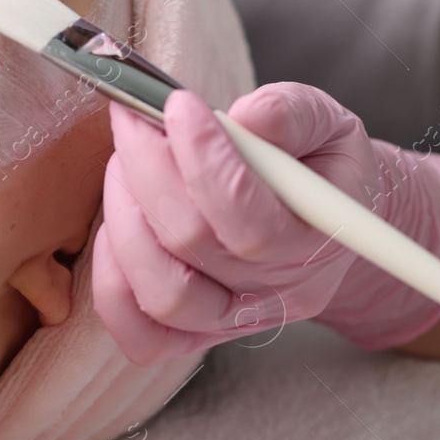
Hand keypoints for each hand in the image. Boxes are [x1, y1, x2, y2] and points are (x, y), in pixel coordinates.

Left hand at [92, 84, 439, 363]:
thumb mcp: (326, 124)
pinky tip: (116, 224)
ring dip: (124, 217)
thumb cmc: (320, 165)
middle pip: (192, 243)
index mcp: (319, 239)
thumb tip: (245, 118)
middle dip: (148, 168)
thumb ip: (292, 114)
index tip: (177, 105)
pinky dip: (113, 281)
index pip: (249, 216)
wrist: (325, 223)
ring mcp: (234, 321)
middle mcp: (278, 292)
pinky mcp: (196, 335)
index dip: (204, 159)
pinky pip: (142, 335)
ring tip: (123, 162)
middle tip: (134, 116)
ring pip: (162, 293)